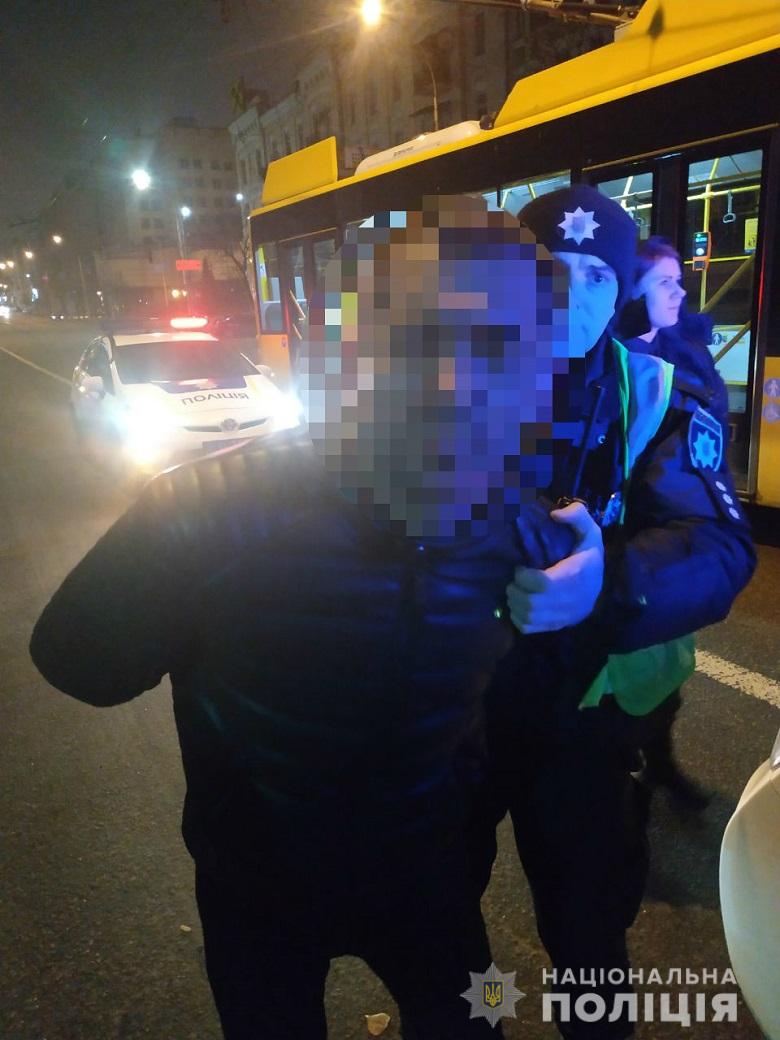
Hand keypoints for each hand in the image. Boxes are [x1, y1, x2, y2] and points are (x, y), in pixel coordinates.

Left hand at [506, 502, 603, 633]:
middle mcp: (569, 601)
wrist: (599, 587)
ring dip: (514, 603)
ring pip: (527, 617)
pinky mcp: (555, 626)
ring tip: (516, 590)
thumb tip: (555, 514)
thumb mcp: (589, 532)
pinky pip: (528, 628)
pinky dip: (518, 617)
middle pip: (531, 603)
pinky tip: (520, 605)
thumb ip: (577, 516)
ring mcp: (562, 617)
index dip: (524, 576)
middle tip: (514, 579)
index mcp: (575, 576)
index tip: (520, 567)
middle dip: (515, 590)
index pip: (542, 584)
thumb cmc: (589, 557)